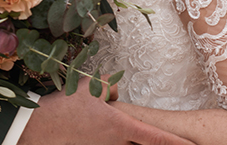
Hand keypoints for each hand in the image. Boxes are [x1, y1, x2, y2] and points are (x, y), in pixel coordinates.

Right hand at [17, 78, 192, 144]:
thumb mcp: (91, 86)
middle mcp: (118, 143)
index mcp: (121, 126)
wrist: (42, 128)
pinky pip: (111, 142)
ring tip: (102, 119)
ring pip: (126, 142)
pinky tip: (92, 124)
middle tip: (184, 144)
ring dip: (128, 135)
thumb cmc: (66, 106)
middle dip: (163, 144)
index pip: (156, 137)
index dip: (177, 144)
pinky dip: (110, 134)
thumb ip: (111, 87)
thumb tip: (117, 92)